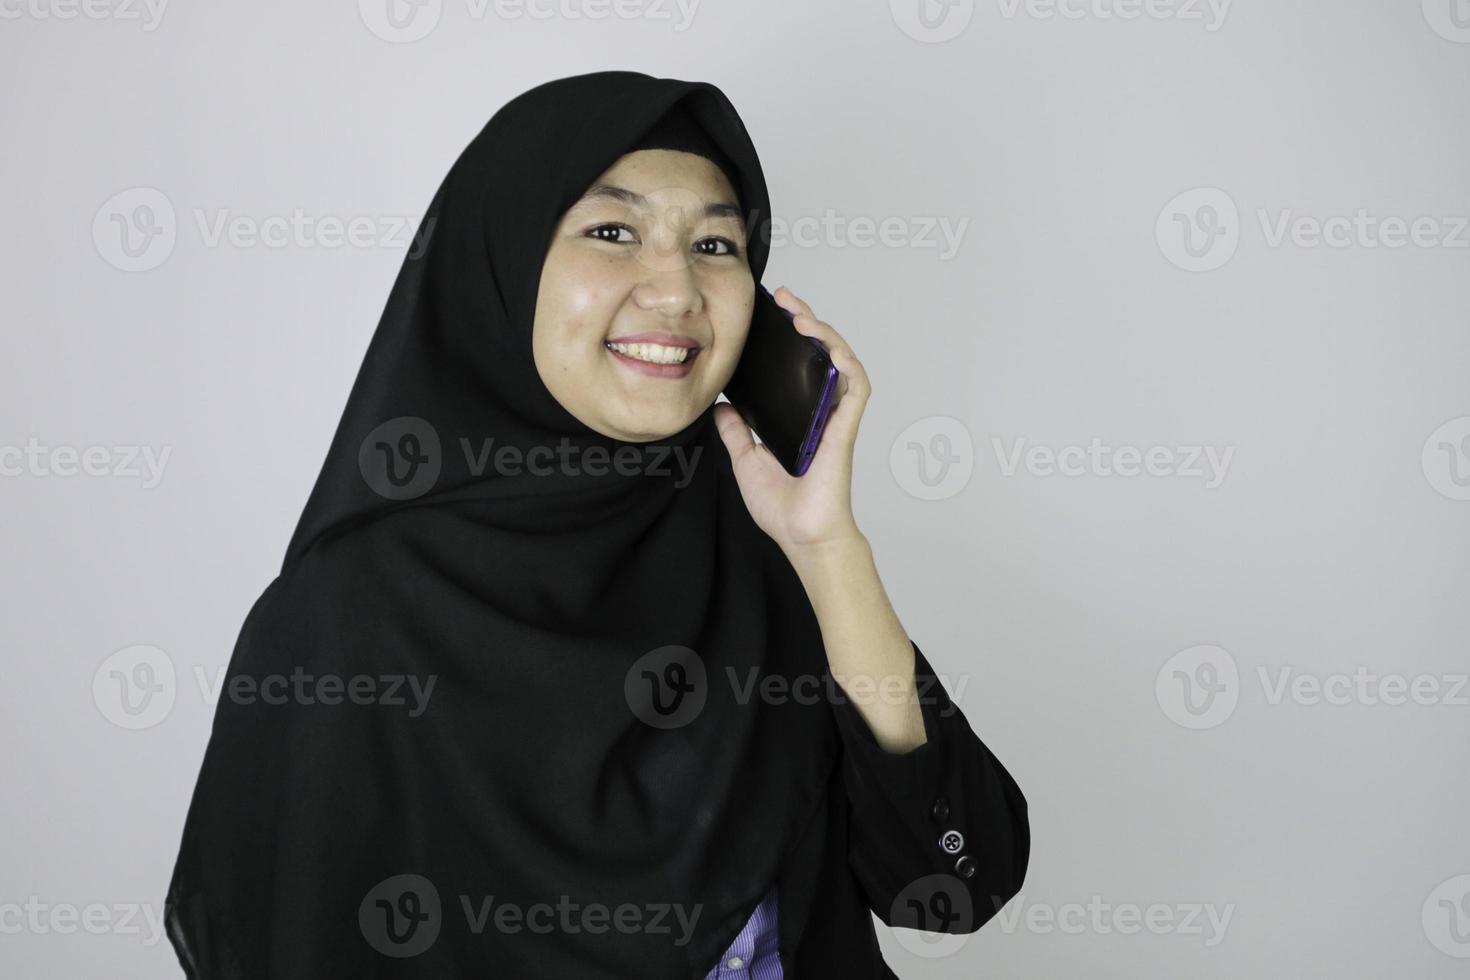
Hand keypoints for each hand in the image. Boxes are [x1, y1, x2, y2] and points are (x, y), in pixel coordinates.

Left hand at [714, 286, 870, 556]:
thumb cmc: (782, 507)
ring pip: (841, 362)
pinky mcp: (845, 428)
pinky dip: (845, 362)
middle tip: (784, 298)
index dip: (791, 336)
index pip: (800, 365)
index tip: (771, 313)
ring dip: (825, 334)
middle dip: (806, 320)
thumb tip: (723, 406)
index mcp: (802, 416)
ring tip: (801, 314)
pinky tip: (828, 345)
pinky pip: (855, 386)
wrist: (800, 535)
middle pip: (822, 354)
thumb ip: (737, 432)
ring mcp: (836, 418)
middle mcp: (823, 411)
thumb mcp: (746, 460)